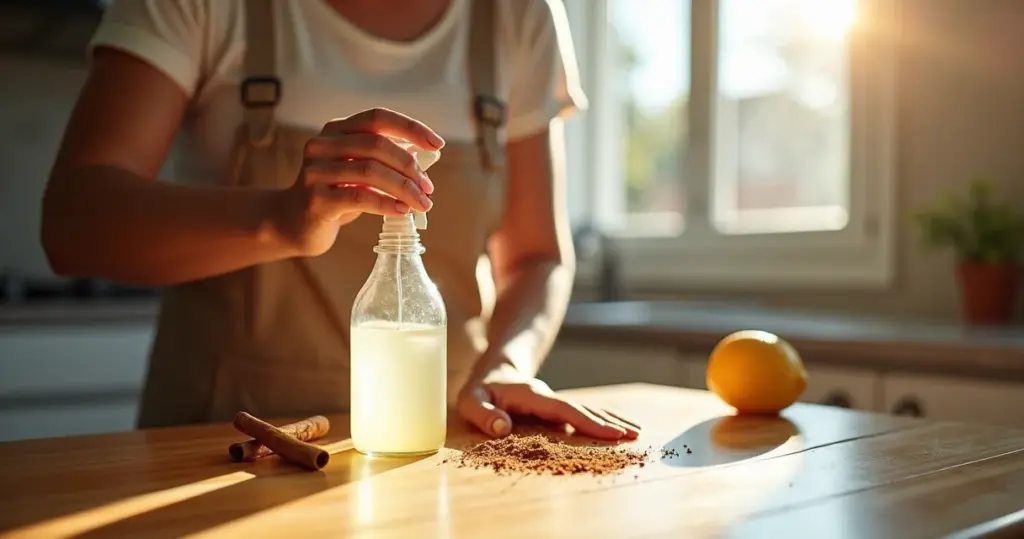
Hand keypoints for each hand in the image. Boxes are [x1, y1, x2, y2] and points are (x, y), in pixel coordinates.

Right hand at [271, 108, 444, 255]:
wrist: (294, 223)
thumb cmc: (336, 195)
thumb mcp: (362, 173)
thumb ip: (388, 161)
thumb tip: (430, 154)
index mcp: (336, 130)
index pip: (378, 118)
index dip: (410, 128)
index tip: (437, 144)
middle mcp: (322, 144)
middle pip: (376, 145)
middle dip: (410, 166)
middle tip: (428, 187)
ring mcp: (315, 171)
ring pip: (370, 171)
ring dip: (404, 188)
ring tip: (422, 203)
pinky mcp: (315, 199)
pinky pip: (359, 197)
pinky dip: (386, 204)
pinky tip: (402, 211)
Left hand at [457, 366, 640, 440]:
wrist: (492, 372)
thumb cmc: (480, 390)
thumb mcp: (471, 401)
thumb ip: (483, 414)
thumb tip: (502, 428)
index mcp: (532, 395)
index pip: (564, 409)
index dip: (588, 421)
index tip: (611, 433)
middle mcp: (549, 397)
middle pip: (583, 409)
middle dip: (609, 422)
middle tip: (636, 436)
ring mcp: (555, 402)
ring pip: (587, 410)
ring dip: (611, 421)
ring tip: (636, 433)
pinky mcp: (557, 409)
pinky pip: (582, 416)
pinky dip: (602, 422)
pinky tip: (617, 430)